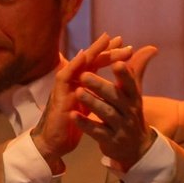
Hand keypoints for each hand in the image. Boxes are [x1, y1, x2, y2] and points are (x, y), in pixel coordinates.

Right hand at [28, 35, 126, 164]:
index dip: (111, 56)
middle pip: (91, 60)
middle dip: (105, 49)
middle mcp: (73, 82)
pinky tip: (83, 55)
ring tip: (105, 39)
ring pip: (80, 64)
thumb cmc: (70, 124)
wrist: (55, 142)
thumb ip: (96, 93)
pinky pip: (65, 77)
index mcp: (82, 84)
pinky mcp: (58, 95)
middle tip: (121, 39)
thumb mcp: (88, 107)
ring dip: (93, 51)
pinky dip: (74, 65)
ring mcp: (65, 86)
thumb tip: (107, 86)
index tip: (128, 47)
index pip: (98, 65)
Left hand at [68, 42, 160, 169]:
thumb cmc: (130, 114)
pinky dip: (85, 124)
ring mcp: (120, 127)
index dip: (125, 74)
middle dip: (100, 86)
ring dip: (92, 103)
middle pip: (115, 98)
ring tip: (78, 92)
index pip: (131, 84)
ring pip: (106, 114)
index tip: (117, 62)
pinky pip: (97, 132)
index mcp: (134, 98)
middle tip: (84, 75)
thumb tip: (151, 47)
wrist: (136, 148)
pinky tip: (73, 115)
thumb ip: (137, 70)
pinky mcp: (110, 141)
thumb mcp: (135, 93)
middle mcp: (129, 112)